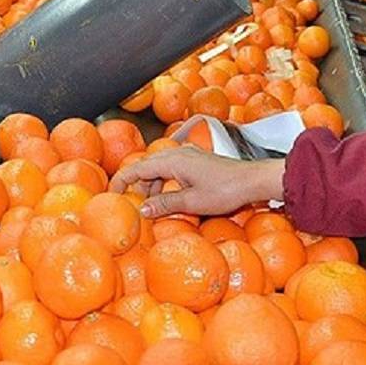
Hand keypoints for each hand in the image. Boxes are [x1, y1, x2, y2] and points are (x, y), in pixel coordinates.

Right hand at [108, 146, 285, 218]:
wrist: (254, 181)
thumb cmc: (226, 191)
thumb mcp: (192, 202)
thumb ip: (165, 204)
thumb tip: (142, 209)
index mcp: (172, 161)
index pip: (137, 168)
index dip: (121, 181)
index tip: (111, 194)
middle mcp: (178, 154)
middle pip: (146, 168)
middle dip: (136, 186)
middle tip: (130, 205)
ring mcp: (188, 157)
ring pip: (159, 170)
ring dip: (152, 187)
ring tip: (151, 208)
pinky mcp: (197, 163)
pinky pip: (171, 172)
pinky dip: (164, 185)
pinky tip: (169, 200)